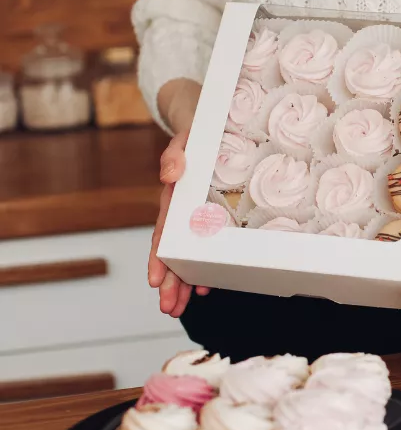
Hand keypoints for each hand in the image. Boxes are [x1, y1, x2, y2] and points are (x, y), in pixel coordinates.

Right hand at [149, 80, 206, 317]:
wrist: (209, 121)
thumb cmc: (197, 130)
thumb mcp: (186, 138)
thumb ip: (176, 155)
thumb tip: (170, 174)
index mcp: (176, 197)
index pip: (164, 233)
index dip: (161, 258)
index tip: (157, 281)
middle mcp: (184, 210)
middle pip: (173, 251)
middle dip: (170, 281)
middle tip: (169, 308)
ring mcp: (198, 215)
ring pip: (188, 253)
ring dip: (183, 281)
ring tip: (180, 307)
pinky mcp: (214, 214)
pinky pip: (207, 245)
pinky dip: (205, 266)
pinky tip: (207, 287)